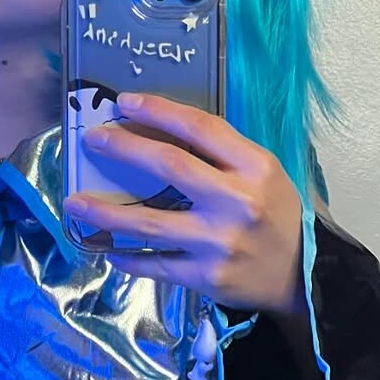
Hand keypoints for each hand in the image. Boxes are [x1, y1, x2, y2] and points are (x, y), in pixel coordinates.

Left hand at [62, 92, 306, 313]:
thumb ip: (221, 154)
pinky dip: (127, 258)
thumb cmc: (276, 215)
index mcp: (254, 167)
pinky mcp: (206, 276)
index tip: (124, 103)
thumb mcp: (263, 174)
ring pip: (149, 224)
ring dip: (106, 213)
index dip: (159, 111)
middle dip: (124, 149)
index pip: (200, 128)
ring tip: (75, 203)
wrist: (304, 276)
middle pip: (169, 166)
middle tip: (92, 140)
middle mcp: (237, 202)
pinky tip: (105, 249)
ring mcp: (218, 242)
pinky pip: (155, 265)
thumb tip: (159, 133)